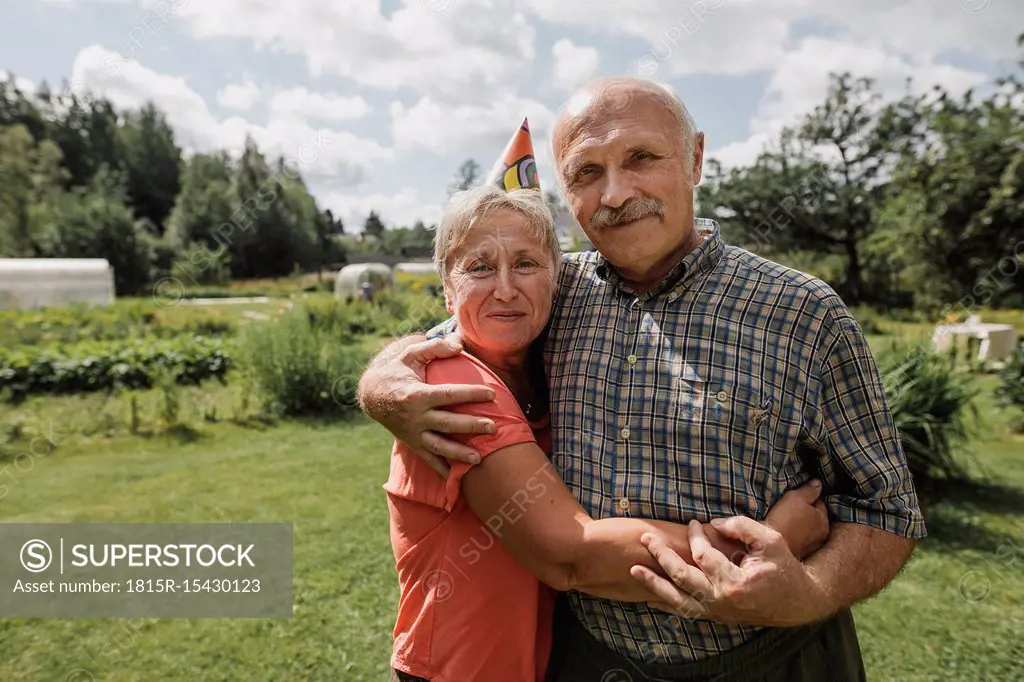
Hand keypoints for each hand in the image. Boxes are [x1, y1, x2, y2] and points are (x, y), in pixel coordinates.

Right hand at [361, 335, 495, 475]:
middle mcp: (415, 417)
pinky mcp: (412, 442)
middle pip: (448, 423)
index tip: (492, 394)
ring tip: (478, 459)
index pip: (448, 394)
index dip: (471, 394)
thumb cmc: (396, 370)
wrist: (371, 394)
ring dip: (458, 453)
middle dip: (471, 426)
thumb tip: (459, 346)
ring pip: (439, 446)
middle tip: (493, 427)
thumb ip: (434, 347)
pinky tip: (456, 480)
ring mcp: (413, 433)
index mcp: (417, 394)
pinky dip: (441, 469)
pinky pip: (428, 459)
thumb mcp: (410, 353)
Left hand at [630, 519, 833, 626]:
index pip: (703, 556)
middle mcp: (721, 600)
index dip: (695, 537)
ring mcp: (716, 611)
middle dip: (662, 556)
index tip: (691, 522)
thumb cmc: (782, 567)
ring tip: (634, 569)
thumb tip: (713, 522)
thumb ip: (741, 526)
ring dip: (654, 584)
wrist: (796, 601)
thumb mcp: (769, 539)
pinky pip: (685, 611)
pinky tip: (649, 595)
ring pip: (677, 600)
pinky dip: (666, 603)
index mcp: (735, 582)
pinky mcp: (714, 616)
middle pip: (682, 577)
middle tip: (646, 538)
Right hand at [764, 480, 829, 558]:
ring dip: (803, 525)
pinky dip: (797, 536)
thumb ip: (809, 490)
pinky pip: (801, 540)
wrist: (770, 545)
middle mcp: (822, 534)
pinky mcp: (801, 553)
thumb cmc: (784, 519)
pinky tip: (787, 532)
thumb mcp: (795, 498)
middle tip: (792, 508)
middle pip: (816, 518)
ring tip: (788, 521)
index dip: (809, 498)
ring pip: (809, 530)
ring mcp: (812, 546)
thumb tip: (818, 483)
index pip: (820, 503)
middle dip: (808, 513)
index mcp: (823, 520)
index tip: (798, 497)